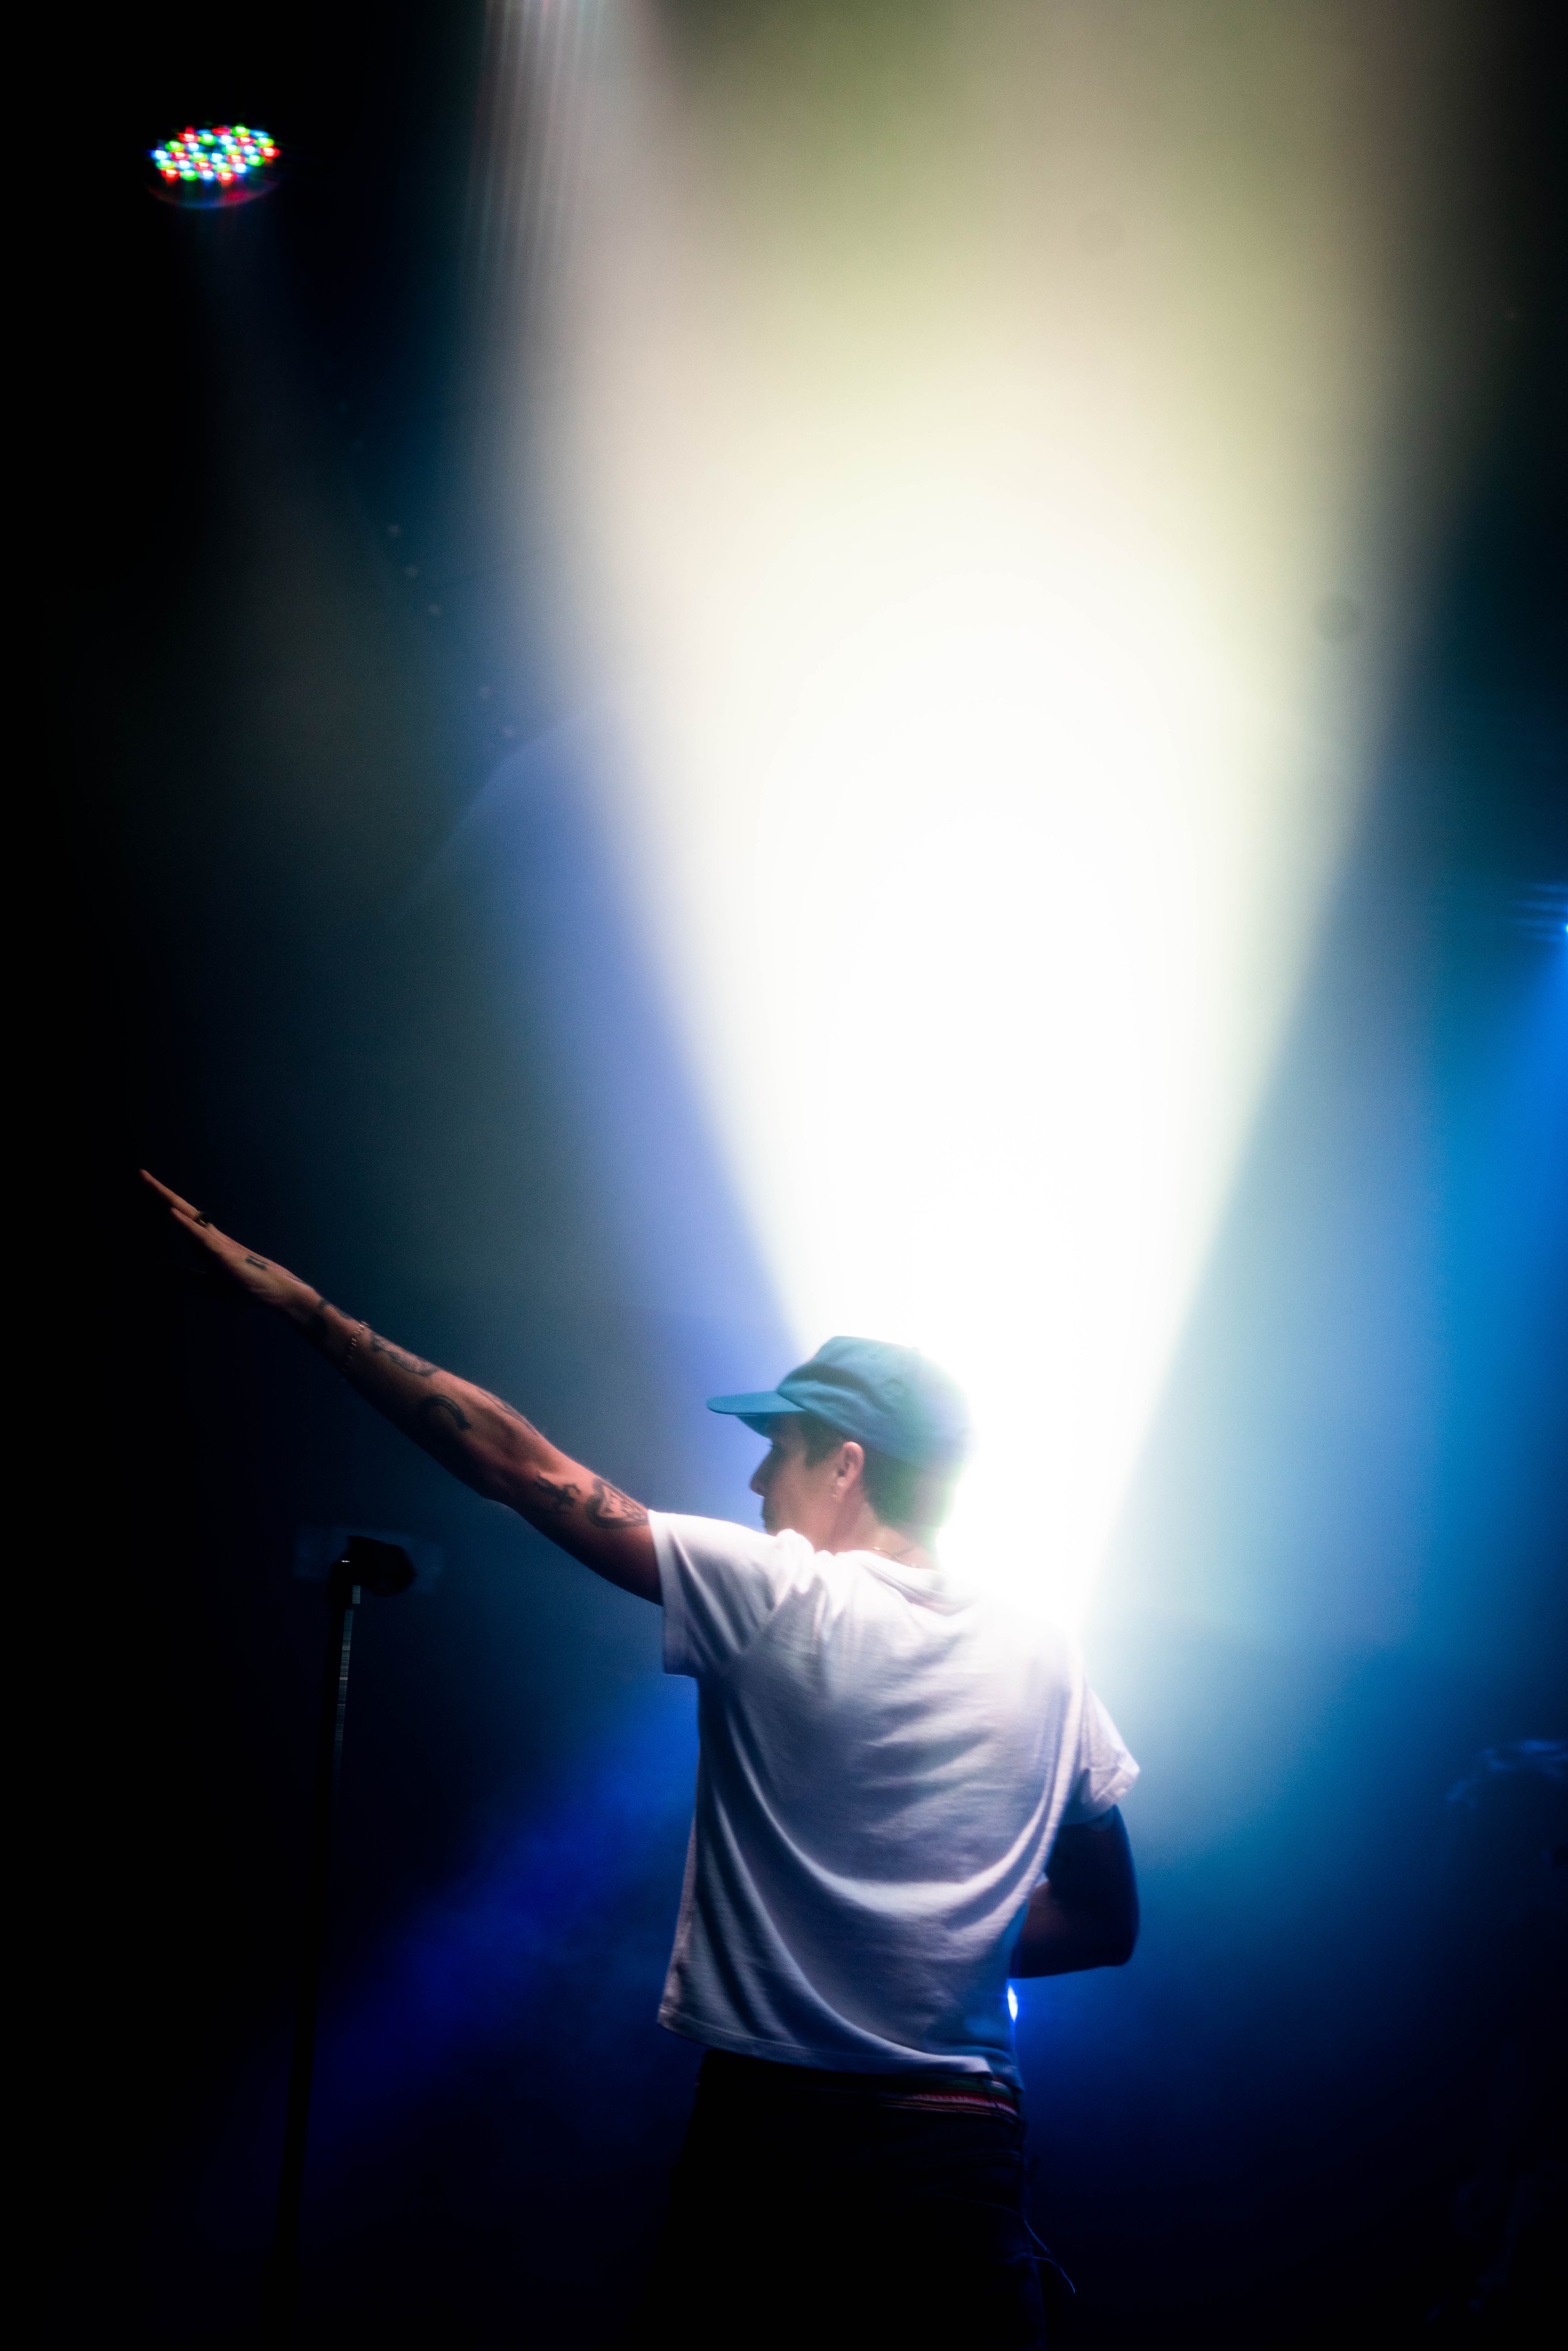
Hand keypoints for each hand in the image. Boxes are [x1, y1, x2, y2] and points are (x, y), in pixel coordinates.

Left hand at [139, 1170, 316, 1320]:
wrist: (275, 1293)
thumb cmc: (244, 1288)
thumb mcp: (205, 1284)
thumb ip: (182, 1274)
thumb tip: (157, 1265)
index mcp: (206, 1243)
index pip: (180, 1218)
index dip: (162, 1203)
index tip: (145, 1186)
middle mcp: (210, 1236)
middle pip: (181, 1209)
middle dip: (160, 1192)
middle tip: (141, 1173)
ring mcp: (216, 1243)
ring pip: (189, 1216)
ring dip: (168, 1200)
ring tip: (150, 1184)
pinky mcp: (223, 1254)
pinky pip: (201, 1236)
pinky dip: (185, 1223)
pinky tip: (171, 1212)